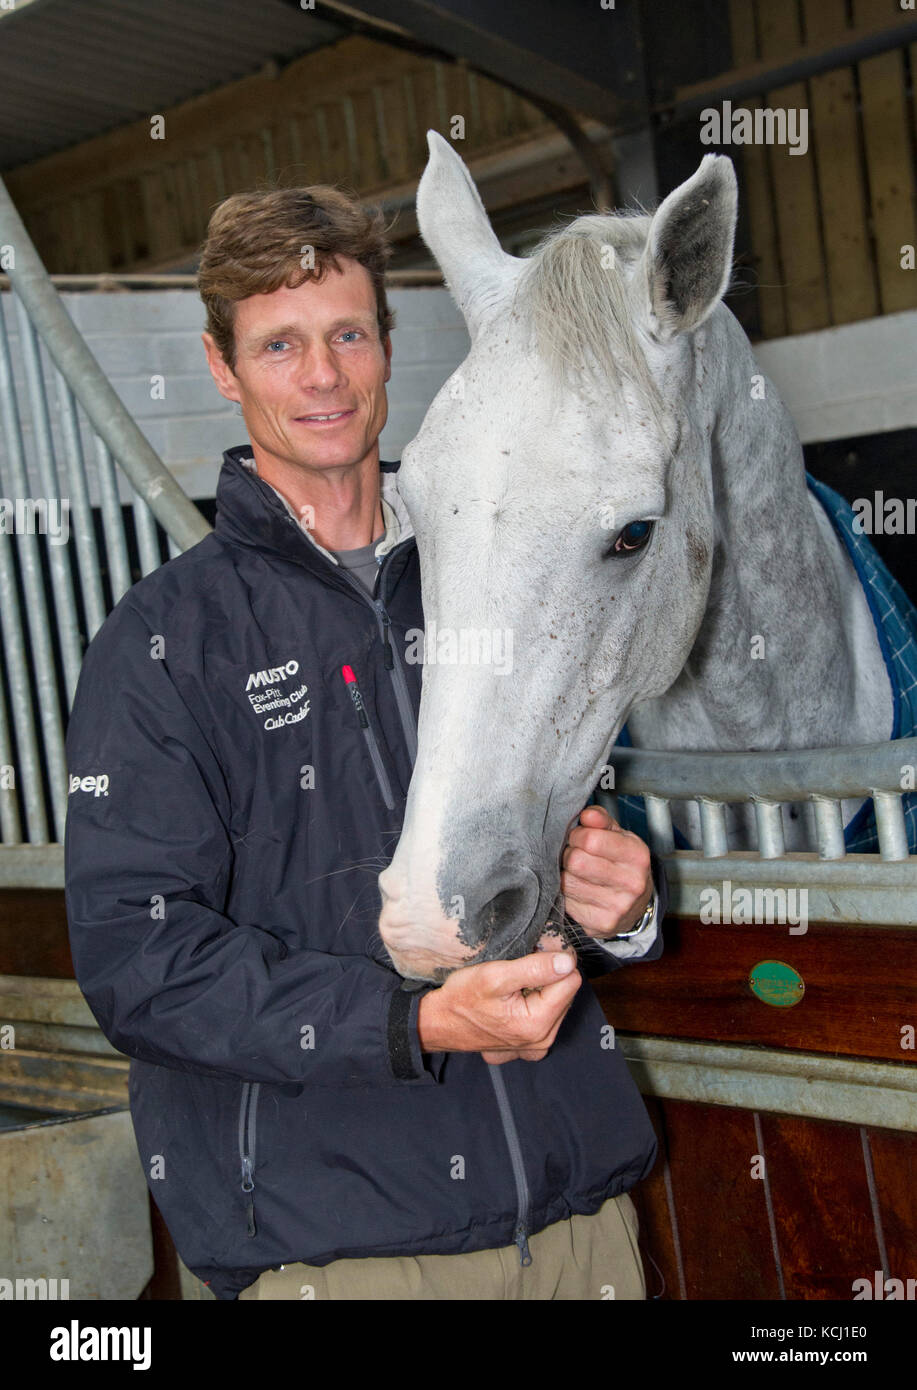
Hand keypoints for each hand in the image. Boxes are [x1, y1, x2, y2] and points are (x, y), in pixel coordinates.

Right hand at [416, 947, 581, 1062]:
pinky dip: (534, 1006)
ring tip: (513, 988)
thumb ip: (534, 968)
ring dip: (540, 991)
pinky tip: (514, 1004)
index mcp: (537, 1023)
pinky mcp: (531, 1048)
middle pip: (566, 993)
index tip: (530, 957)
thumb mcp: (494, 975)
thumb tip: (567, 962)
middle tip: (517, 973)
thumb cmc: (461, 999)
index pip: (571, 980)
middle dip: (547, 977)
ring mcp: (537, 1047)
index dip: (553, 962)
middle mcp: (543, 1040)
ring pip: (557, 1004)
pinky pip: (547, 1018)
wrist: (439, 1024)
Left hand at [559, 804, 652, 940]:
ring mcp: (617, 906)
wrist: (636, 905)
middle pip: (576, 861)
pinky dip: (566, 894)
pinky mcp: (601, 924)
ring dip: (565, 874)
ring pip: (567, 882)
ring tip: (576, 872)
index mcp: (637, 855)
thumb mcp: (618, 836)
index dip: (577, 835)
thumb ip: (601, 820)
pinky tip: (578, 890)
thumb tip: (587, 815)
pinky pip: (566, 903)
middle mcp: (632, 883)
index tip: (578, 837)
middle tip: (575, 855)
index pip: (591, 840)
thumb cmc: (622, 864)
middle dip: (569, 854)